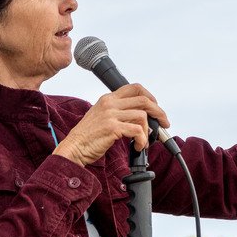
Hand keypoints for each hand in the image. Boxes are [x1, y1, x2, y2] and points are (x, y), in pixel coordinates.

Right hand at [52, 83, 169, 166]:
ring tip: (144, 141)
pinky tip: (138, 146)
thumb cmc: (88, 136)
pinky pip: (137, 131)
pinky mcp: (112, 128)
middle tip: (164, 123)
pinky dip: (142, 140)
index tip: (156, 107)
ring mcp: (110, 115)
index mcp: (108, 98)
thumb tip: (142, 116)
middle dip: (158, 112)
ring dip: (148, 131)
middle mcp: (110, 103)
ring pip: (142, 116)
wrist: (73, 149)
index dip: (150, 96)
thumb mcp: (102, 116)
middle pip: (144, 100)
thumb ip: (119, 112)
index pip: (135, 87)